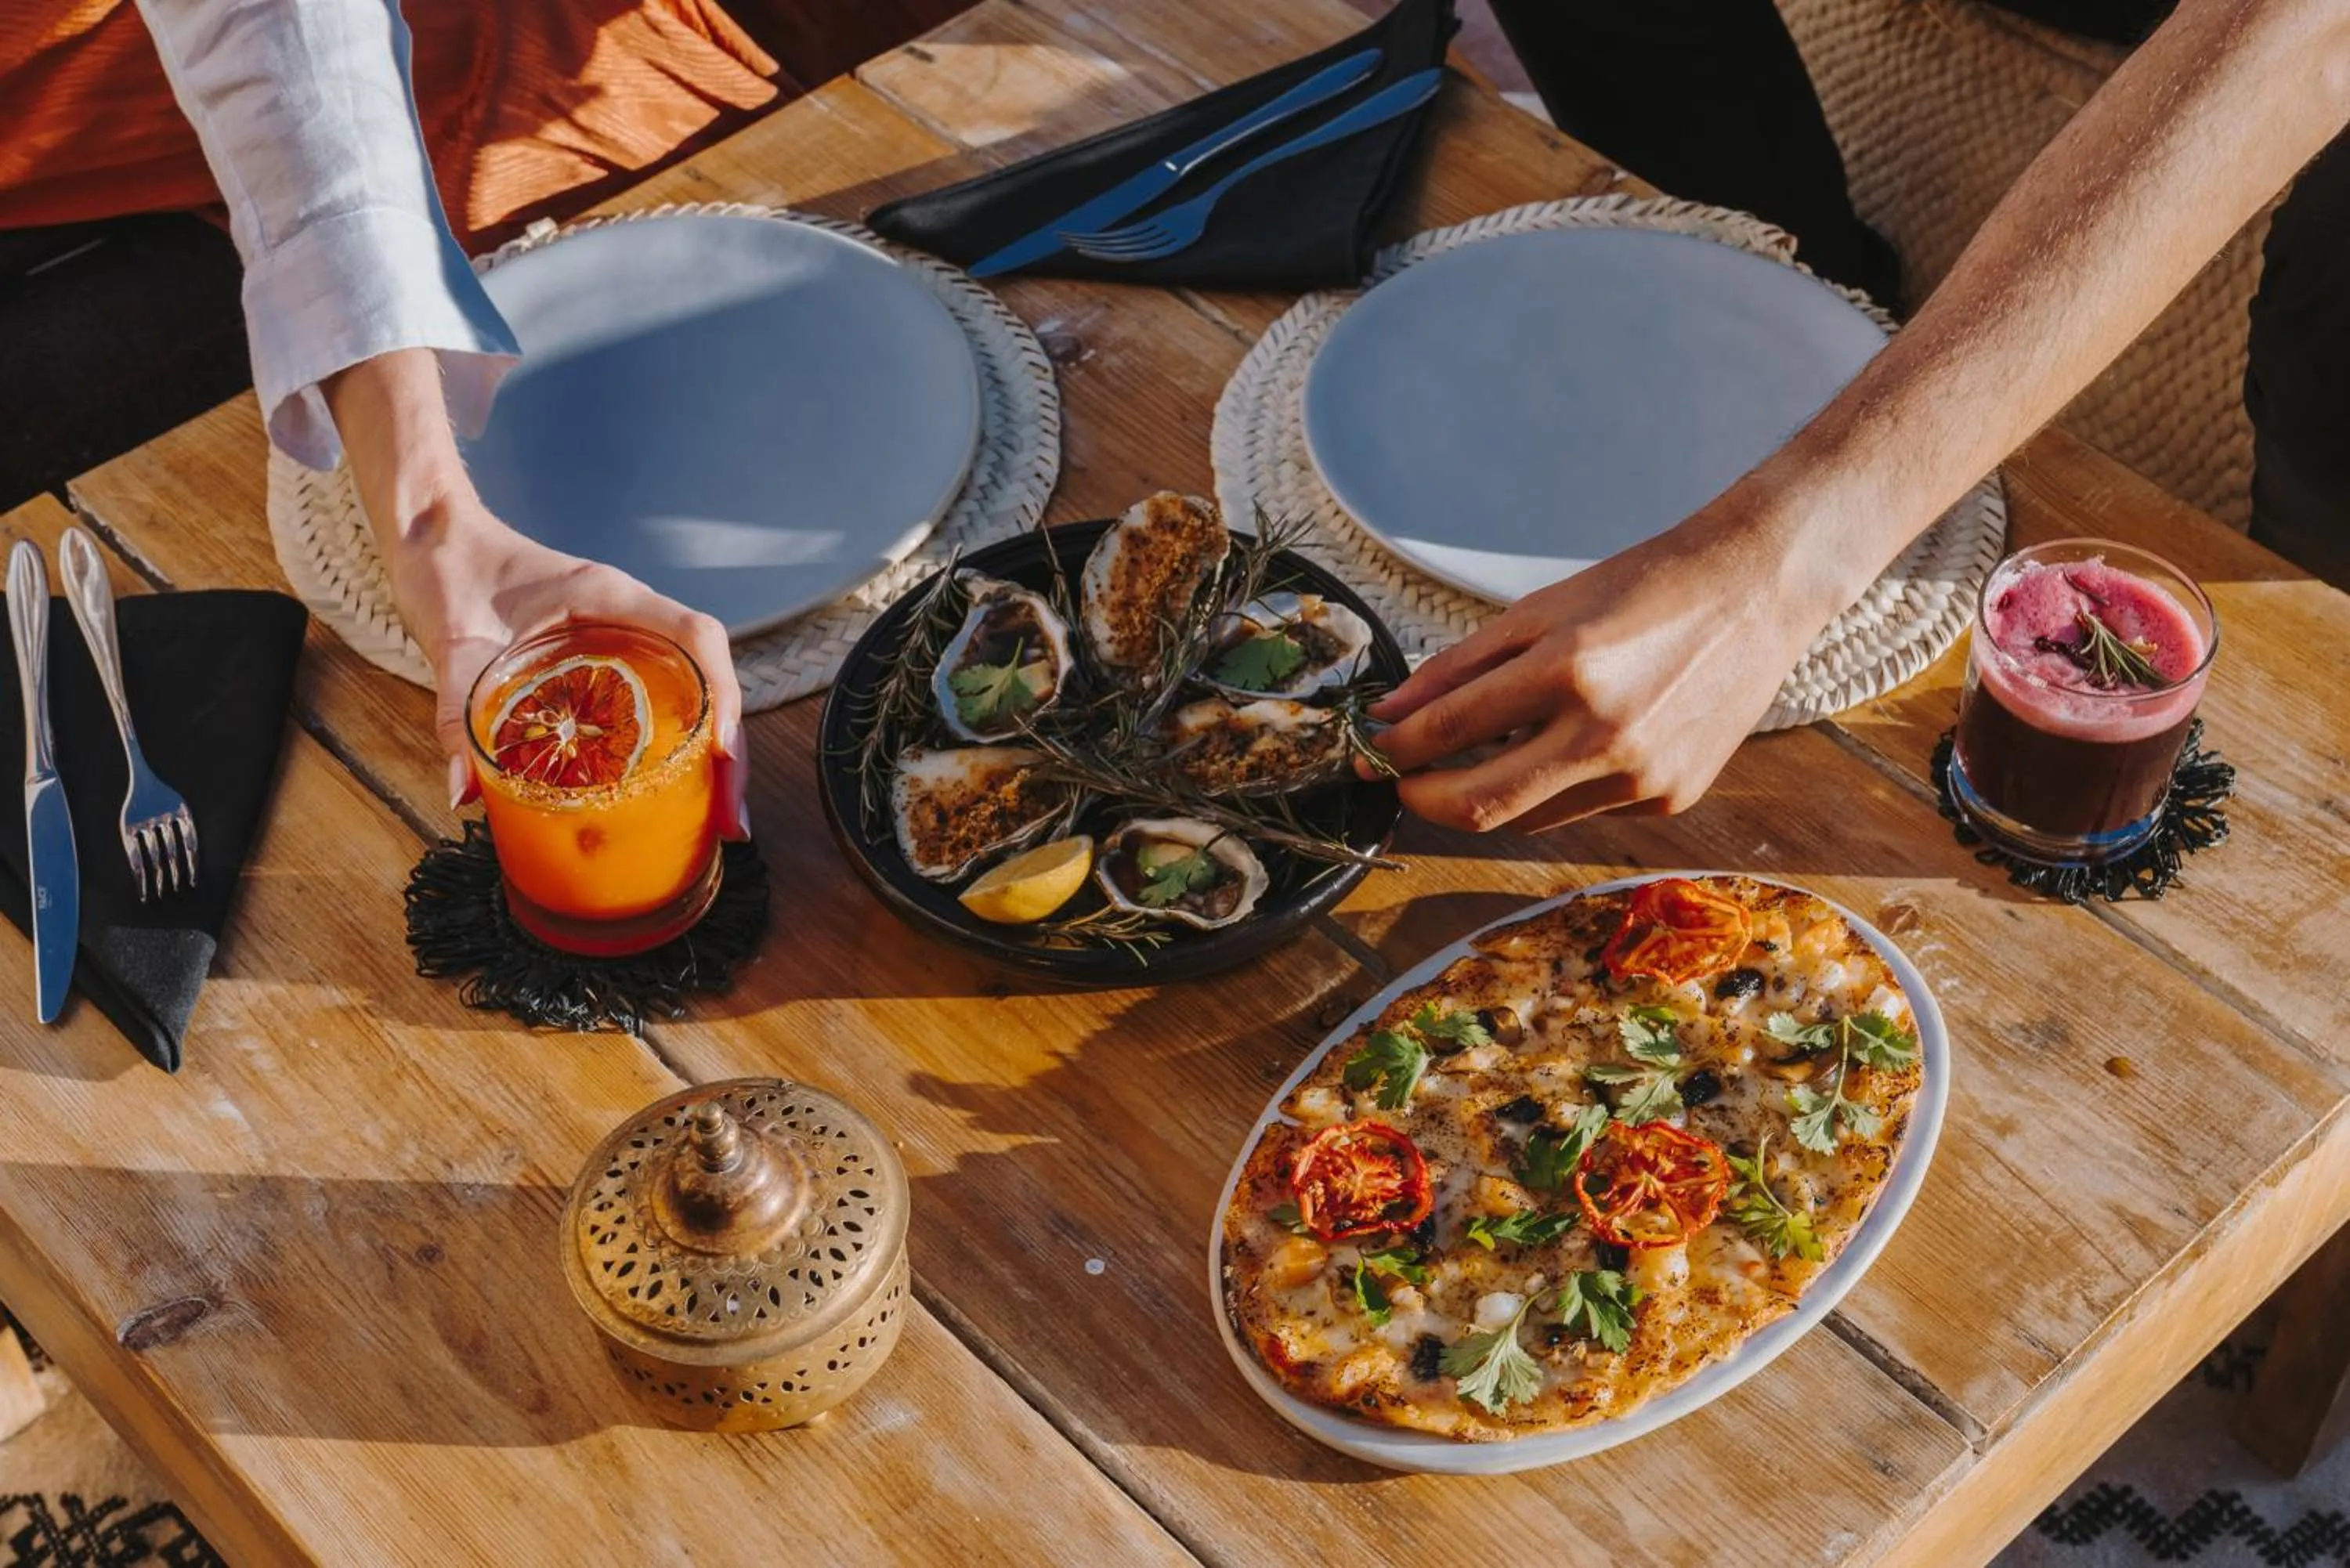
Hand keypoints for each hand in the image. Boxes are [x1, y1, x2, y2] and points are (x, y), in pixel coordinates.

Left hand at [391, 496, 750, 835]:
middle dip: (731, 747)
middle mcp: (629, 611)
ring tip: (716, 814)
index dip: (725, 695)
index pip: (696, 636)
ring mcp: (623, 630)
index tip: (724, 757)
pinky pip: (661, 692)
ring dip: (713, 749)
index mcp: (606, 594)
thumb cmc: (448, 572)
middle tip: (729, 818)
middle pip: (709, 674)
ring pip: (694, 686)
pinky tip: (672, 785)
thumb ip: (457, 714)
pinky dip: (679, 739)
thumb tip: (465, 792)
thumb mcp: (451, 646)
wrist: (432, 538)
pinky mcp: (606, 651)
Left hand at [1365, 503, 1837, 832]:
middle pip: (1479, 807)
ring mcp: (1643, 777)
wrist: (1756, 592)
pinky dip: (1553, 788)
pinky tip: (1566, 748)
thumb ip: (1458, 667)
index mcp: (1568, 671)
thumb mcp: (1540, 610)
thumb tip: (1392, 713)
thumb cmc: (1646, 588)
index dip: (1393, 749)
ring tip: (1478, 756)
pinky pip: (1581, 811)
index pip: (1449, 732)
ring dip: (1487, 794)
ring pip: (1528, 818)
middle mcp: (1607, 734)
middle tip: (1401, 781)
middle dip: (1422, 799)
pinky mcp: (1670, 798)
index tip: (1370, 750)